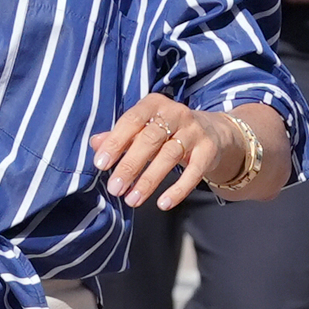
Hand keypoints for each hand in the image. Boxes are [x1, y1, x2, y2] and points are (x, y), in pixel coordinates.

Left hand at [91, 97, 247, 212]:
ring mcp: (194, 131)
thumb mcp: (144, 128)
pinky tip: (163, 204)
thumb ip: (120, 135)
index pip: (131, 120)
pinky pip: (194, 172)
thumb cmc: (167, 131)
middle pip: (150, 139)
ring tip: (132, 199)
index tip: (101, 164)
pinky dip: (178, 189)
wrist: (213, 132)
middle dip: (130, 165)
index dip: (115, 142)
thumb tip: (95, 143)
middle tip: (114, 188)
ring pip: (169, 156)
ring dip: (149, 180)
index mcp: (154, 104)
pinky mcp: (209, 150)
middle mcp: (176, 113)